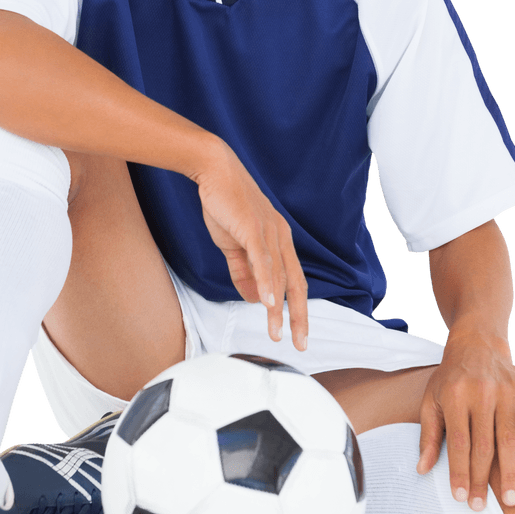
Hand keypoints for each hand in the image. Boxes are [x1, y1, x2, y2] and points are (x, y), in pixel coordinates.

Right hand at [193, 141, 307, 351]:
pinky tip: (268, 303)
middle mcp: (280, 237)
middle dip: (299, 316)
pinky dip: (267, 283)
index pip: (294, 280)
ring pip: (278, 277)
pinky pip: (262, 260)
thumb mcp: (234, 244)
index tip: (297, 333)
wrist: (214, 171)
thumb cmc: (225, 204)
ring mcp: (269, 232)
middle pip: (294, 283)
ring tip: (277, 332)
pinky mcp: (253, 227)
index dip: (298, 308)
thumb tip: (255, 298)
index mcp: (279, 240)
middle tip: (300, 342)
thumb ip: (244, 272)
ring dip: (278, 308)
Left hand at [416, 329, 514, 509]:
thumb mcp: (432, 400)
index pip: (458, 442)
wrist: (477, 344)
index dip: (459, 471)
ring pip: (509, 438)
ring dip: (510, 472)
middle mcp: (481, 393)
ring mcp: (505, 391)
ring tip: (511, 500)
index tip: (459, 498)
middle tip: (482, 508)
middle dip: (482, 480)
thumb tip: (422, 470)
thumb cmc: (451, 379)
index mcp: (455, 397)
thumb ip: (428, 435)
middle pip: (483, 445)